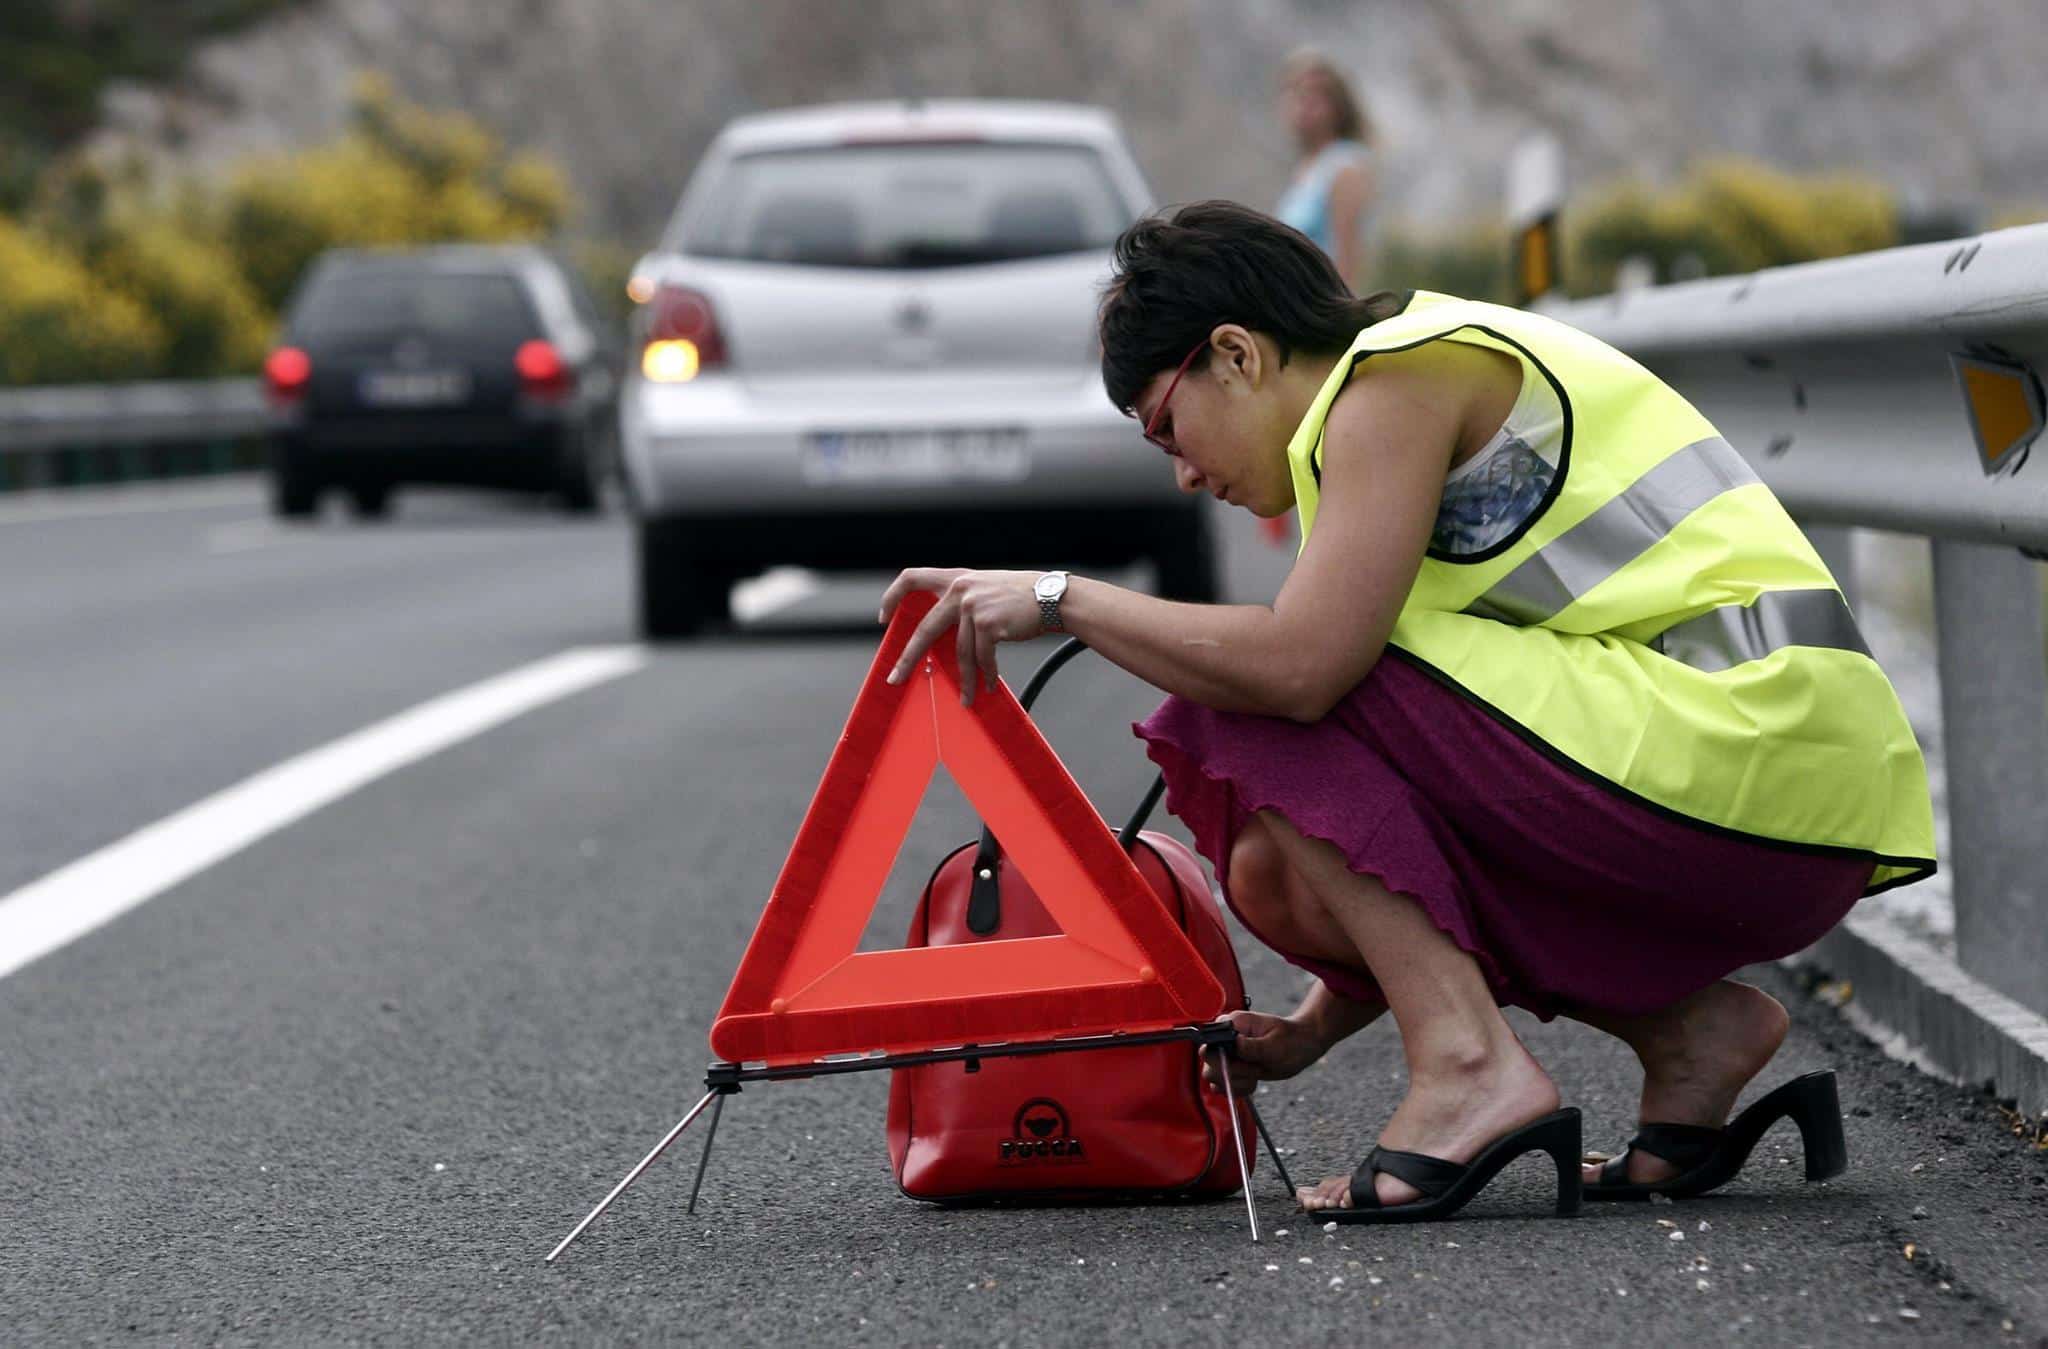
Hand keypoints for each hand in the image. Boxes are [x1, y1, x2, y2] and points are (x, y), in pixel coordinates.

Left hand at [878, 568, 1047, 704]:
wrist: (1054, 597)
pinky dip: (987, 674)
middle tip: (896, 678)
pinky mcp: (988, 623)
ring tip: (967, 697)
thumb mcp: (986, 588)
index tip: (883, 619)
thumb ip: (962, 601)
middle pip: (925, 628)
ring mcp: (973, 605)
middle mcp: (961, 589)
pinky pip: (982, 657)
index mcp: (956, 578)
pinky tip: (991, 685)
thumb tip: (941, 634)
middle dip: (908, 658)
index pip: (913, 577)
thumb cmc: (1022, 598)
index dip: (892, 596)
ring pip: (960, 652)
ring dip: (965, 679)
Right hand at [1201, 1009, 1332, 1093]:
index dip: (1222, 1061)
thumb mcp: (1275, 1045)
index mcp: (1232, 1024)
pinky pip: (1223, 1085)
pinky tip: (1253, 1081)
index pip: (1209, 1045)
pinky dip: (1238, 1088)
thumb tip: (1234, 1044)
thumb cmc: (1292, 1040)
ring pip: (1214, 1078)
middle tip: (1255, 1070)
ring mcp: (1227, 1053)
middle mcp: (1225, 1038)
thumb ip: (1253, 1046)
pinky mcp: (1232, 1066)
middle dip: (1233, 1074)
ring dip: (1237, 1082)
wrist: (1301, 1045)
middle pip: (1209, 1066)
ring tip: (1256, 1074)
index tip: (1244, 1065)